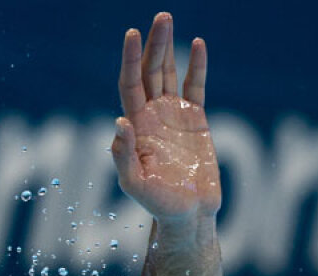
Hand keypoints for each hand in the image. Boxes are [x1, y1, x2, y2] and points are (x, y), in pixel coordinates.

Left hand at [112, 13, 220, 224]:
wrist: (190, 215)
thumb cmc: (160, 205)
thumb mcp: (136, 185)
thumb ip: (125, 156)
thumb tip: (120, 122)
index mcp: (137, 127)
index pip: (130, 85)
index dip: (130, 60)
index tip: (132, 34)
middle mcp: (152, 116)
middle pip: (149, 72)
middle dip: (153, 44)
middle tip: (160, 16)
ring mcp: (174, 115)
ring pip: (168, 73)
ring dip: (168, 47)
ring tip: (167, 19)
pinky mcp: (196, 120)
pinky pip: (195, 86)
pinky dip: (196, 66)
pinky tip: (196, 44)